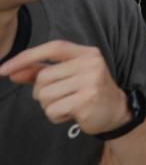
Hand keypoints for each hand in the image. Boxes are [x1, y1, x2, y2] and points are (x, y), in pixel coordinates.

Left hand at [0, 41, 132, 135]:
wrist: (115, 110)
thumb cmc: (88, 91)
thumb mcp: (67, 76)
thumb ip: (40, 71)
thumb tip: (12, 72)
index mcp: (87, 53)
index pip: (54, 48)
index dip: (27, 57)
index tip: (4, 69)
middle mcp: (91, 63)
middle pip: (44, 77)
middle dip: (42, 92)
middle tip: (60, 97)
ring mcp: (91, 81)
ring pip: (45, 95)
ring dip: (49, 106)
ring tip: (67, 105)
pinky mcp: (87, 100)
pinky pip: (53, 110)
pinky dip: (56, 116)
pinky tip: (71, 113)